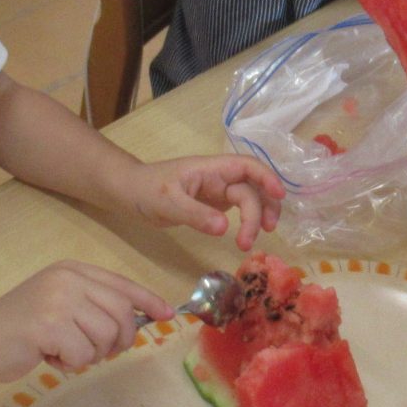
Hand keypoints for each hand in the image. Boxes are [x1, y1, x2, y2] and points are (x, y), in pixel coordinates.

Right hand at [0, 261, 169, 378]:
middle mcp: (67, 278)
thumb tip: (139, 319)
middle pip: (122, 312)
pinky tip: (51, 358)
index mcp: (71, 270)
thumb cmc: (20, 330)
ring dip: (92, 354)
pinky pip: (84, 353)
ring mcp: (58, 299)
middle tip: (102, 353)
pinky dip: (72, 364)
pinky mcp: (49, 325)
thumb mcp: (59, 305)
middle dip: (120, 340)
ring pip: (106, 335)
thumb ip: (93, 306)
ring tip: (67, 353)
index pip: (122, 283)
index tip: (167, 315)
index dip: (149, 300)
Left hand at [120, 155, 284, 248]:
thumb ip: (195, 215)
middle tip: (258, 236)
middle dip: (261, 209)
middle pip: (252, 188)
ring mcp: (217, 191)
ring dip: (258, 216)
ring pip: (249, 199)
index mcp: (210, 169)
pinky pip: (238, 210)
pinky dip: (247, 222)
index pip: (247, 166)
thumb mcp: (167, 203)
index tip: (279, 196)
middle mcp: (219, 177)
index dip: (267, 178)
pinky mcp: (213, 205)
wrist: (128, 192)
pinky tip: (245, 236)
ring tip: (253, 241)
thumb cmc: (145, 190)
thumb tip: (225, 228)